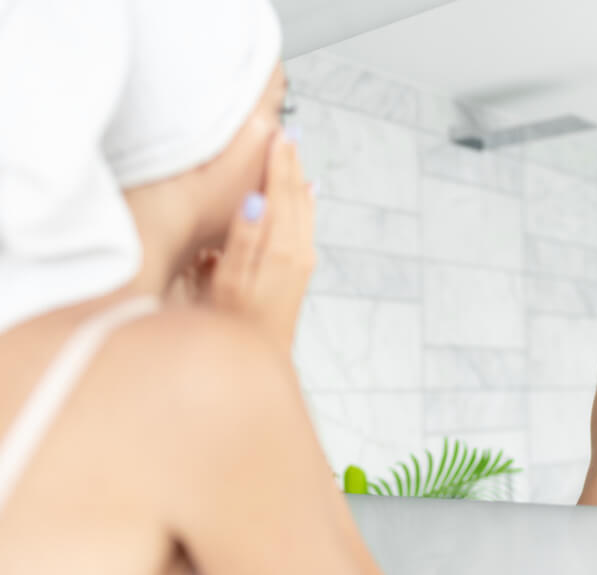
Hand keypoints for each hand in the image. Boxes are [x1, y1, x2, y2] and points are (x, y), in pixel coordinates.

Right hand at [171, 130, 315, 351]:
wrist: (260, 358)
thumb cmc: (233, 322)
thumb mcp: (228, 280)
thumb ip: (243, 238)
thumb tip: (256, 200)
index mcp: (279, 247)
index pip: (280, 192)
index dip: (277, 162)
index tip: (277, 133)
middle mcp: (298, 250)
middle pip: (296, 195)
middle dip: (291, 164)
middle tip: (288, 133)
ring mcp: (303, 260)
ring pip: (304, 208)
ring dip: (298, 179)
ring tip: (294, 153)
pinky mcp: (301, 270)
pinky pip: (306, 223)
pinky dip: (305, 202)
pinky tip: (305, 192)